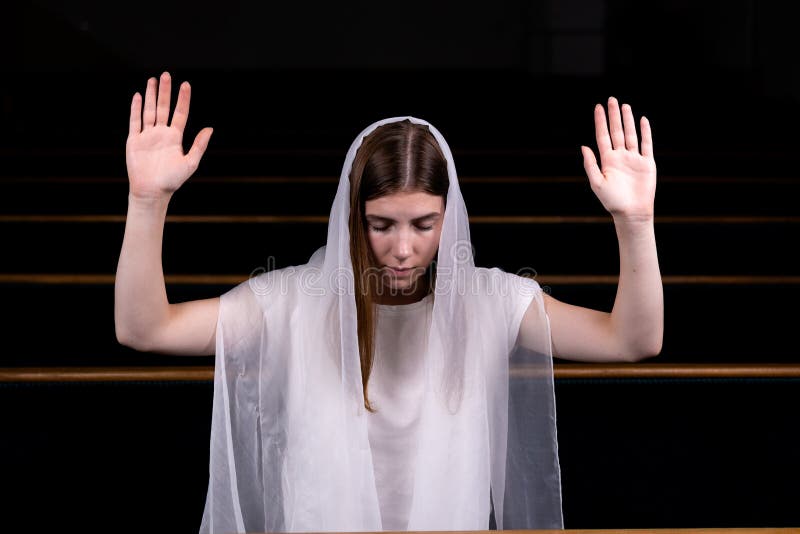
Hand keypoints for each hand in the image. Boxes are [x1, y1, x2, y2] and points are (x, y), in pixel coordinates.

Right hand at [126, 72, 212, 200]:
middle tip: (166, 74)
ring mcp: (147, 136)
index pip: (180, 114)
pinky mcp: (134, 140)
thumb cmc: (172, 180)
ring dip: (151, 95)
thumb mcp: (190, 163)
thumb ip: (199, 145)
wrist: (152, 191)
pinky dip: (136, 108)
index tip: (185, 84)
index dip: (183, 99)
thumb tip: (210, 129)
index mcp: (175, 138)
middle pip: (163, 108)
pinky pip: (135, 121)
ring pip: (149, 110)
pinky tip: (138, 96)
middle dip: (165, 91)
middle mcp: (161, 134)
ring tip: (153, 80)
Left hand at [581, 97, 655, 220]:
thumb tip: (583, 146)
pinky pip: (646, 144)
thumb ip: (590, 164)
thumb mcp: (597, 182)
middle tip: (611, 99)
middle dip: (613, 116)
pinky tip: (642, 120)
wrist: (632, 212)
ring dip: (628, 120)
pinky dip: (645, 132)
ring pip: (631, 134)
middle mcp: (620, 157)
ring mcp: (634, 159)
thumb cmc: (612, 201)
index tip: (598, 107)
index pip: (603, 136)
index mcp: (607, 160)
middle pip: (616, 131)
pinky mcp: (647, 163)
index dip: (600, 122)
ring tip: (625, 106)